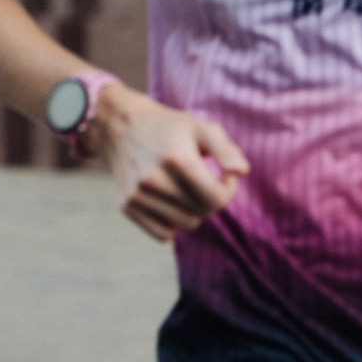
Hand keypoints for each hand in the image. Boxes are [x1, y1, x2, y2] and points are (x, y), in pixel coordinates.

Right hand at [84, 85, 249, 241]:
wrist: (120, 126)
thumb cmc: (169, 128)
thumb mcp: (200, 129)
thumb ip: (225, 150)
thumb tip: (242, 172)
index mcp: (178, 159)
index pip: (216, 199)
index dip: (228, 190)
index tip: (223, 177)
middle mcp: (154, 180)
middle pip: (202, 212)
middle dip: (210, 198)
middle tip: (203, 180)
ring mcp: (137, 195)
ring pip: (184, 225)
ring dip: (191, 211)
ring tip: (184, 188)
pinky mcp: (126, 206)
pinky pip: (163, 235)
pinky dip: (171, 223)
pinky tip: (168, 201)